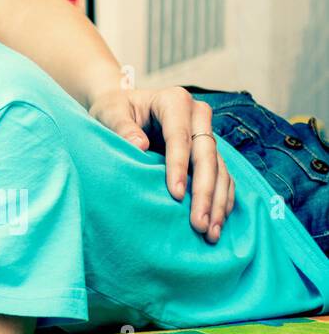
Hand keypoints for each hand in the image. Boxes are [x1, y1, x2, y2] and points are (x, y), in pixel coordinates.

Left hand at [88, 85, 232, 242]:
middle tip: (198, 224)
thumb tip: (139, 146)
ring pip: (220, 170)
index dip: (179, 166)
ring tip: (210, 232)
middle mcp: (197, 115)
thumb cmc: (113, 109)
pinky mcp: (209, 152)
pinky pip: (223, 177)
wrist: (121, 107)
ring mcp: (206, 133)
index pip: (180, 137)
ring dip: (217, 202)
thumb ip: (122, 126)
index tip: (176, 194)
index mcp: (174, 101)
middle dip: (205, 192)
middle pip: (207, 155)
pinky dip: (221, 200)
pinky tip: (217, 222)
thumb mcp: (109, 112)